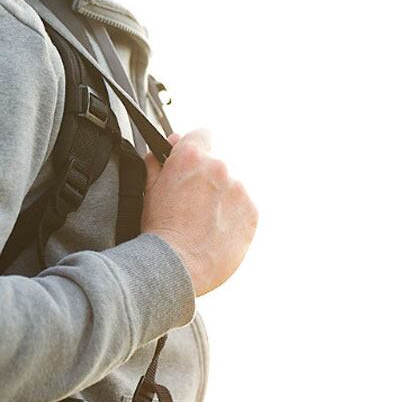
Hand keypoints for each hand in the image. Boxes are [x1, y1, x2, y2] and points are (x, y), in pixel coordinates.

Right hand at [142, 130, 257, 296]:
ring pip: (231, 189)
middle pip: (216, 166)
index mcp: (191, 157)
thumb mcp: (149, 190)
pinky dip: (234, 218)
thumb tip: (167, 145)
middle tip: (192, 207)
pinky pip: (244, 209)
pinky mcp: (252, 211)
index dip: (196, 148)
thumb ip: (158, 162)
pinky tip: (216, 233)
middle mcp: (219, 167)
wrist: (177, 266)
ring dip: (221, 201)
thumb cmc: (159, 231)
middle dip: (207, 182)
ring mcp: (238, 189)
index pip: (202, 135)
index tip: (194, 162)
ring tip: (203, 225)